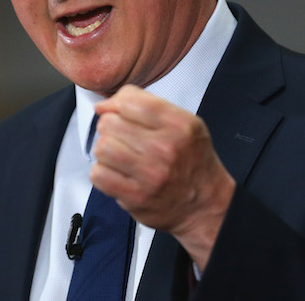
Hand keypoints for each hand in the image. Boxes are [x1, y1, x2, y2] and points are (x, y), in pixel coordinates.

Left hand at [91, 84, 234, 269]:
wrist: (205, 205)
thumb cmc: (190, 161)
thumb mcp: (183, 123)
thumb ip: (146, 106)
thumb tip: (104, 105)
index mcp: (179, 124)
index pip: (129, 100)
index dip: (114, 104)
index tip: (114, 112)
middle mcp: (166, 148)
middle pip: (110, 123)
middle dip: (110, 128)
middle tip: (121, 138)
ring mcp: (151, 174)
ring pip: (102, 148)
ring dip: (105, 152)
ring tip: (118, 157)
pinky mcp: (136, 196)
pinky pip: (99, 175)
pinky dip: (102, 174)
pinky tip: (117, 174)